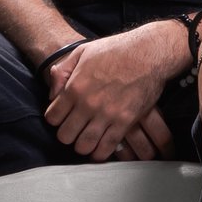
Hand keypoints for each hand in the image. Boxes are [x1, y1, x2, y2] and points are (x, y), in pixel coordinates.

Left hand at [44, 23, 184, 162]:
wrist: (149, 53)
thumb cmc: (116, 50)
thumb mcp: (82, 51)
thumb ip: (62, 71)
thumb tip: (52, 94)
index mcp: (75, 87)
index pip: (52, 118)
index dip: (56, 119)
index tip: (64, 117)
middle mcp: (88, 104)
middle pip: (65, 136)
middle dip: (68, 134)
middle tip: (75, 129)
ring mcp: (107, 115)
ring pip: (83, 146)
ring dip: (83, 144)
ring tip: (88, 138)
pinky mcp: (125, 122)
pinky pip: (106, 148)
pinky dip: (100, 152)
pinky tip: (101, 146)